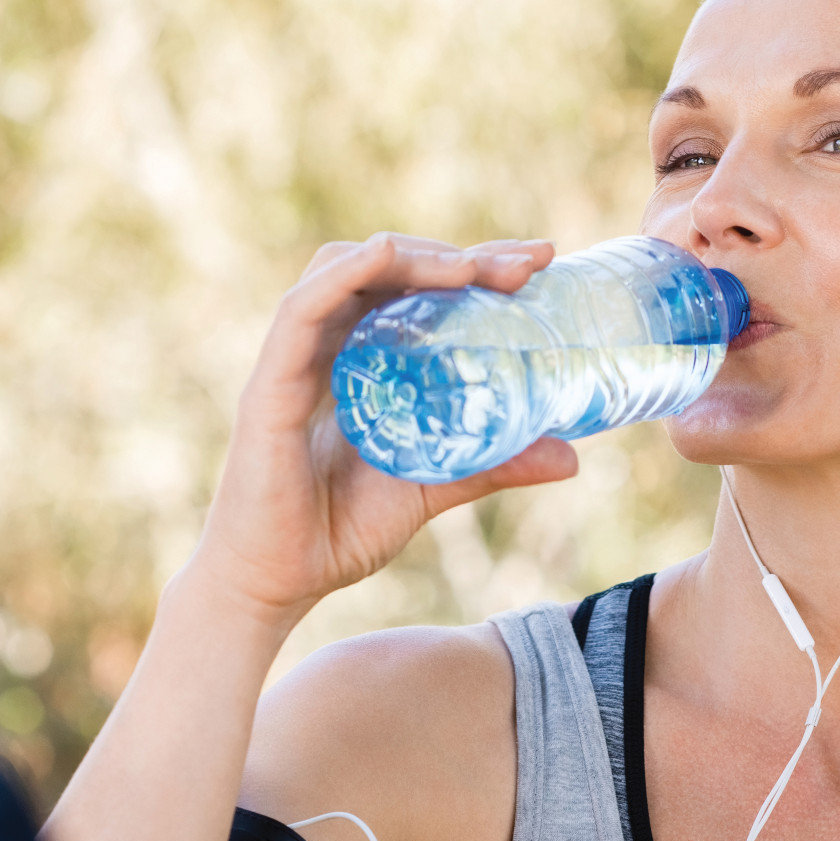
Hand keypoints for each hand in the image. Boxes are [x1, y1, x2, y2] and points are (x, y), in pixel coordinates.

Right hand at [188, 233, 578, 628]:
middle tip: (525, 265)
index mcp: (358, 360)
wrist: (274, 585)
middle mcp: (324, 347)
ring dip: (410, 256)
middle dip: (456, 256)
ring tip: (469, 268)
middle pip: (385, 269)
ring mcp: (293, 360)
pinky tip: (384, 255)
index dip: (473, 267)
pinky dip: (342, 276)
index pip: (414, 289)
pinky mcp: (268, 386)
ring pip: (344, 271)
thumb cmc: (336, 532)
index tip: (539, 261)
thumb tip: (571, 458)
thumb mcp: (431, 486)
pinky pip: (300, 312)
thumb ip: (490, 465)